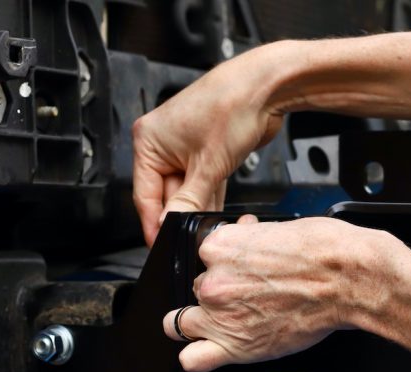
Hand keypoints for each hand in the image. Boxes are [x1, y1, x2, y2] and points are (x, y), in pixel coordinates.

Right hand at [132, 47, 287, 244]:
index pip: (144, 195)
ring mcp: (185, 147)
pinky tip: (217, 211)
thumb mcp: (207, 165)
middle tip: (192, 237)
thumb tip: (171, 224)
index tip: (162, 246)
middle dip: (182, 214)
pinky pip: (202, 182)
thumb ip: (188, 201)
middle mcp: (162, 142)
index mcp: (148, 141)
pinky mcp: (206, 150)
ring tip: (209, 223)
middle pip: (166, 194)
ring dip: (198, 207)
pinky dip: (210, 196)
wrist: (267, 86)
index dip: (155, 224)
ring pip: (186, 191)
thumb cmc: (232, 105)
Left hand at [162, 216, 410, 371]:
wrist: (351, 280)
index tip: (238, 265)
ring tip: (225, 320)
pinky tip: (214, 348)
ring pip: (181, 323)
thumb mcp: (280, 227)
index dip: (222, 260)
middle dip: (217, 290)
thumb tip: (245, 235)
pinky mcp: (235, 345)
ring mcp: (221, 316)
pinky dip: (199, 356)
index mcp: (221, 246)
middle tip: (245, 292)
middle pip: (196, 288)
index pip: (201, 254)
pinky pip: (193, 359)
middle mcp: (214, 280)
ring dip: (200, 322)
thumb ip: (250, 237)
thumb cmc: (328, 252)